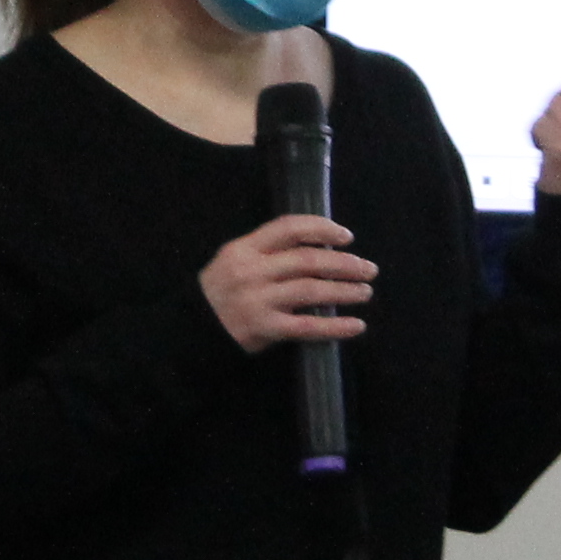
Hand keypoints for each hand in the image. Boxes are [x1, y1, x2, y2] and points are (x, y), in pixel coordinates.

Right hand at [201, 213, 375, 352]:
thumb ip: (267, 253)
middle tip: (368, 269)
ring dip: (345, 291)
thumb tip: (319, 249)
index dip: (322, 229)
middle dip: (344, 263)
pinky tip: (356, 325)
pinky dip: (335, 326)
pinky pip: (307, 326)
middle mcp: (252, 272)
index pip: (289, 228)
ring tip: (365, 292)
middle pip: (307, 260)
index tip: (346, 237)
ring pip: (311, 290)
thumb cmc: (220, 293)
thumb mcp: (234, 262)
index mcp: (244, 249)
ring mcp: (258, 301)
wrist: (191, 331)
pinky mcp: (264, 329)